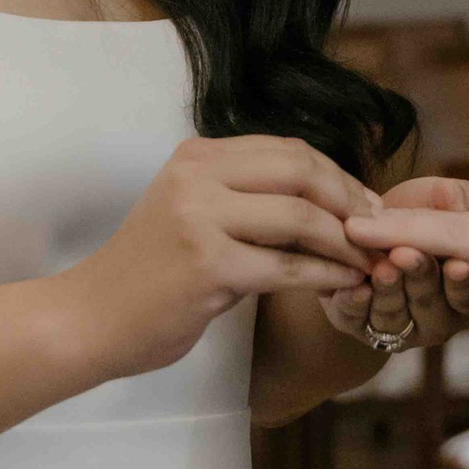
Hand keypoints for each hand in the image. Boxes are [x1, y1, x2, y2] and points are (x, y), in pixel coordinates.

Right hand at [67, 135, 378, 378]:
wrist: (90, 318)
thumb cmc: (150, 274)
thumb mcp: (195, 214)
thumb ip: (249, 199)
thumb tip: (330, 200)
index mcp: (198, 155)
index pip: (289, 150)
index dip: (338, 176)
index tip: (368, 205)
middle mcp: (198, 176)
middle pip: (302, 171)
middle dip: (351, 201)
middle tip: (378, 233)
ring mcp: (200, 218)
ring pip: (301, 217)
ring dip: (346, 242)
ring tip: (368, 263)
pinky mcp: (207, 265)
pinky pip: (288, 267)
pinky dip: (326, 276)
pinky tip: (345, 286)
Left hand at [320, 175, 468, 358]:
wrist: (366, 218)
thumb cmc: (414, 207)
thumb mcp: (440, 194)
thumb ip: (456, 196)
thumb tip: (455, 199)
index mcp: (463, 288)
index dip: (463, 281)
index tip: (458, 264)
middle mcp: (435, 314)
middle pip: (431, 306)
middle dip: (420, 279)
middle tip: (407, 256)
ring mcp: (397, 324)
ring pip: (395, 317)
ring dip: (389, 291)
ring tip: (383, 267)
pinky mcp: (358, 323)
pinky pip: (358, 321)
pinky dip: (356, 305)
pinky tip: (357, 288)